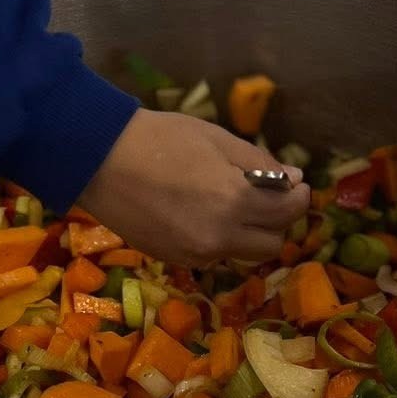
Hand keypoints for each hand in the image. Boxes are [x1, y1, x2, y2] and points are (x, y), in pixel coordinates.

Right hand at [81, 109, 309, 266]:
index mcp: (235, 201)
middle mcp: (220, 236)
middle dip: (275, 220)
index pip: (289, 212)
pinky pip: (212, 255)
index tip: (293, 185)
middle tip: (263, 195)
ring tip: (229, 204)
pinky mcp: (174, 259)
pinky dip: (217, 239)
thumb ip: (259, 162)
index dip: (297, 196)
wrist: (98, 159)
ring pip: (242, 254)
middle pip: (271, 243)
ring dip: (247, 234)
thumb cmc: (160, 138)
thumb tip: (293, 181)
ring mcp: (195, 253)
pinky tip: (198, 213)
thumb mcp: (216, 139)